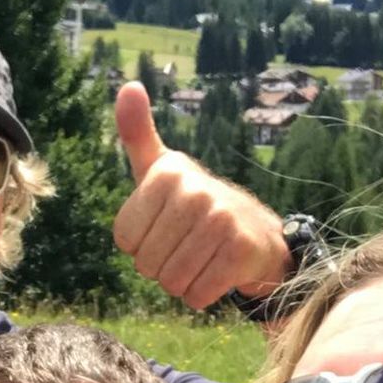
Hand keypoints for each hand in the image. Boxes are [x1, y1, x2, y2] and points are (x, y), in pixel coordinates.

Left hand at [111, 82, 288, 310]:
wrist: (257, 233)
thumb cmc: (194, 203)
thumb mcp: (161, 168)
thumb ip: (137, 133)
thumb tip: (128, 87)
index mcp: (167, 173)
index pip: (125, 240)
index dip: (140, 244)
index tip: (164, 227)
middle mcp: (194, 191)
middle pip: (146, 264)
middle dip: (161, 266)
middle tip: (185, 245)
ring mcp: (221, 219)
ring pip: (171, 282)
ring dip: (181, 281)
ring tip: (201, 257)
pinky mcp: (240, 251)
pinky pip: (196, 295)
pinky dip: (202, 294)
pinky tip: (217, 271)